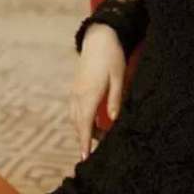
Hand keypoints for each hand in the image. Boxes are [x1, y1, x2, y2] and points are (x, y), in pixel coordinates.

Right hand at [69, 23, 125, 160]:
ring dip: (83, 129)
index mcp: (89, 93)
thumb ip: (114, 98)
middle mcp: (78, 94)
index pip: (85, 124)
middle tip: (95, 150)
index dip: (85, 141)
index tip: (84, 156)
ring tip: (96, 137)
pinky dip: (80, 118)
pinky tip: (89, 121)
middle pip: (78, 123)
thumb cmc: (112, 56)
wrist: (98, 38)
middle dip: (85, 138)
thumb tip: (112, 119)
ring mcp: (75, 90)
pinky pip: (74, 108)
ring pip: (75, 117)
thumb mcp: (118, 76)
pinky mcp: (75, 87)